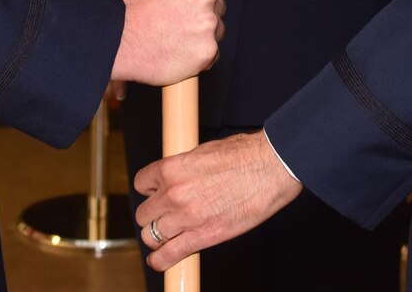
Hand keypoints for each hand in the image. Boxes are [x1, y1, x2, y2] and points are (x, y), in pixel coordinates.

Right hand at [110, 0, 226, 86]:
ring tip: (174, 38)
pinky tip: (177, 52)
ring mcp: (209, 24)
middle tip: (178, 21)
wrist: (116, 38)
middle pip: (218, 6)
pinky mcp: (207, 51)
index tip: (195, 1)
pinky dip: (198, 55)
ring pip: (216, 30)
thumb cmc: (128, 3)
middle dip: (203, 13)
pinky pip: (211, 54)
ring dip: (201, 34)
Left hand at [133, 130, 302, 270]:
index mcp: (172, 169)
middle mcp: (174, 194)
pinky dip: (161, 260)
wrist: (270, 168)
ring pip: (152, 235)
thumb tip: (179, 176)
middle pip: (144, 214)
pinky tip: (159, 260)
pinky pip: (170, 254)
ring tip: (165, 237)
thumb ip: (184, 168)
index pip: (141, 184)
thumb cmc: (245, 155)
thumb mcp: (203, 152)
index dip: (150, 190)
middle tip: (163, 216)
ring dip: (157, 237)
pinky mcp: (203, 237)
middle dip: (152, 215)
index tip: (156, 194)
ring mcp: (187, 217)